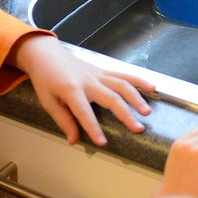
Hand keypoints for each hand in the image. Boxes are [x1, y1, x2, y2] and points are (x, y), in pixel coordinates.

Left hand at [17, 34, 153, 146]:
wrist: (47, 55)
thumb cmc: (46, 80)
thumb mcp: (48, 102)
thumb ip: (63, 120)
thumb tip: (73, 140)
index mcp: (71, 89)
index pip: (84, 112)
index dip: (93, 128)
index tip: (103, 143)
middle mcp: (88, 81)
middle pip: (111, 97)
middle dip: (125, 114)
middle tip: (138, 129)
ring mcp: (98, 74)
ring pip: (121, 84)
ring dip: (136, 98)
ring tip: (147, 112)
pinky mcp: (104, 71)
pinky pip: (124, 75)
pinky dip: (139, 80)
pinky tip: (152, 88)